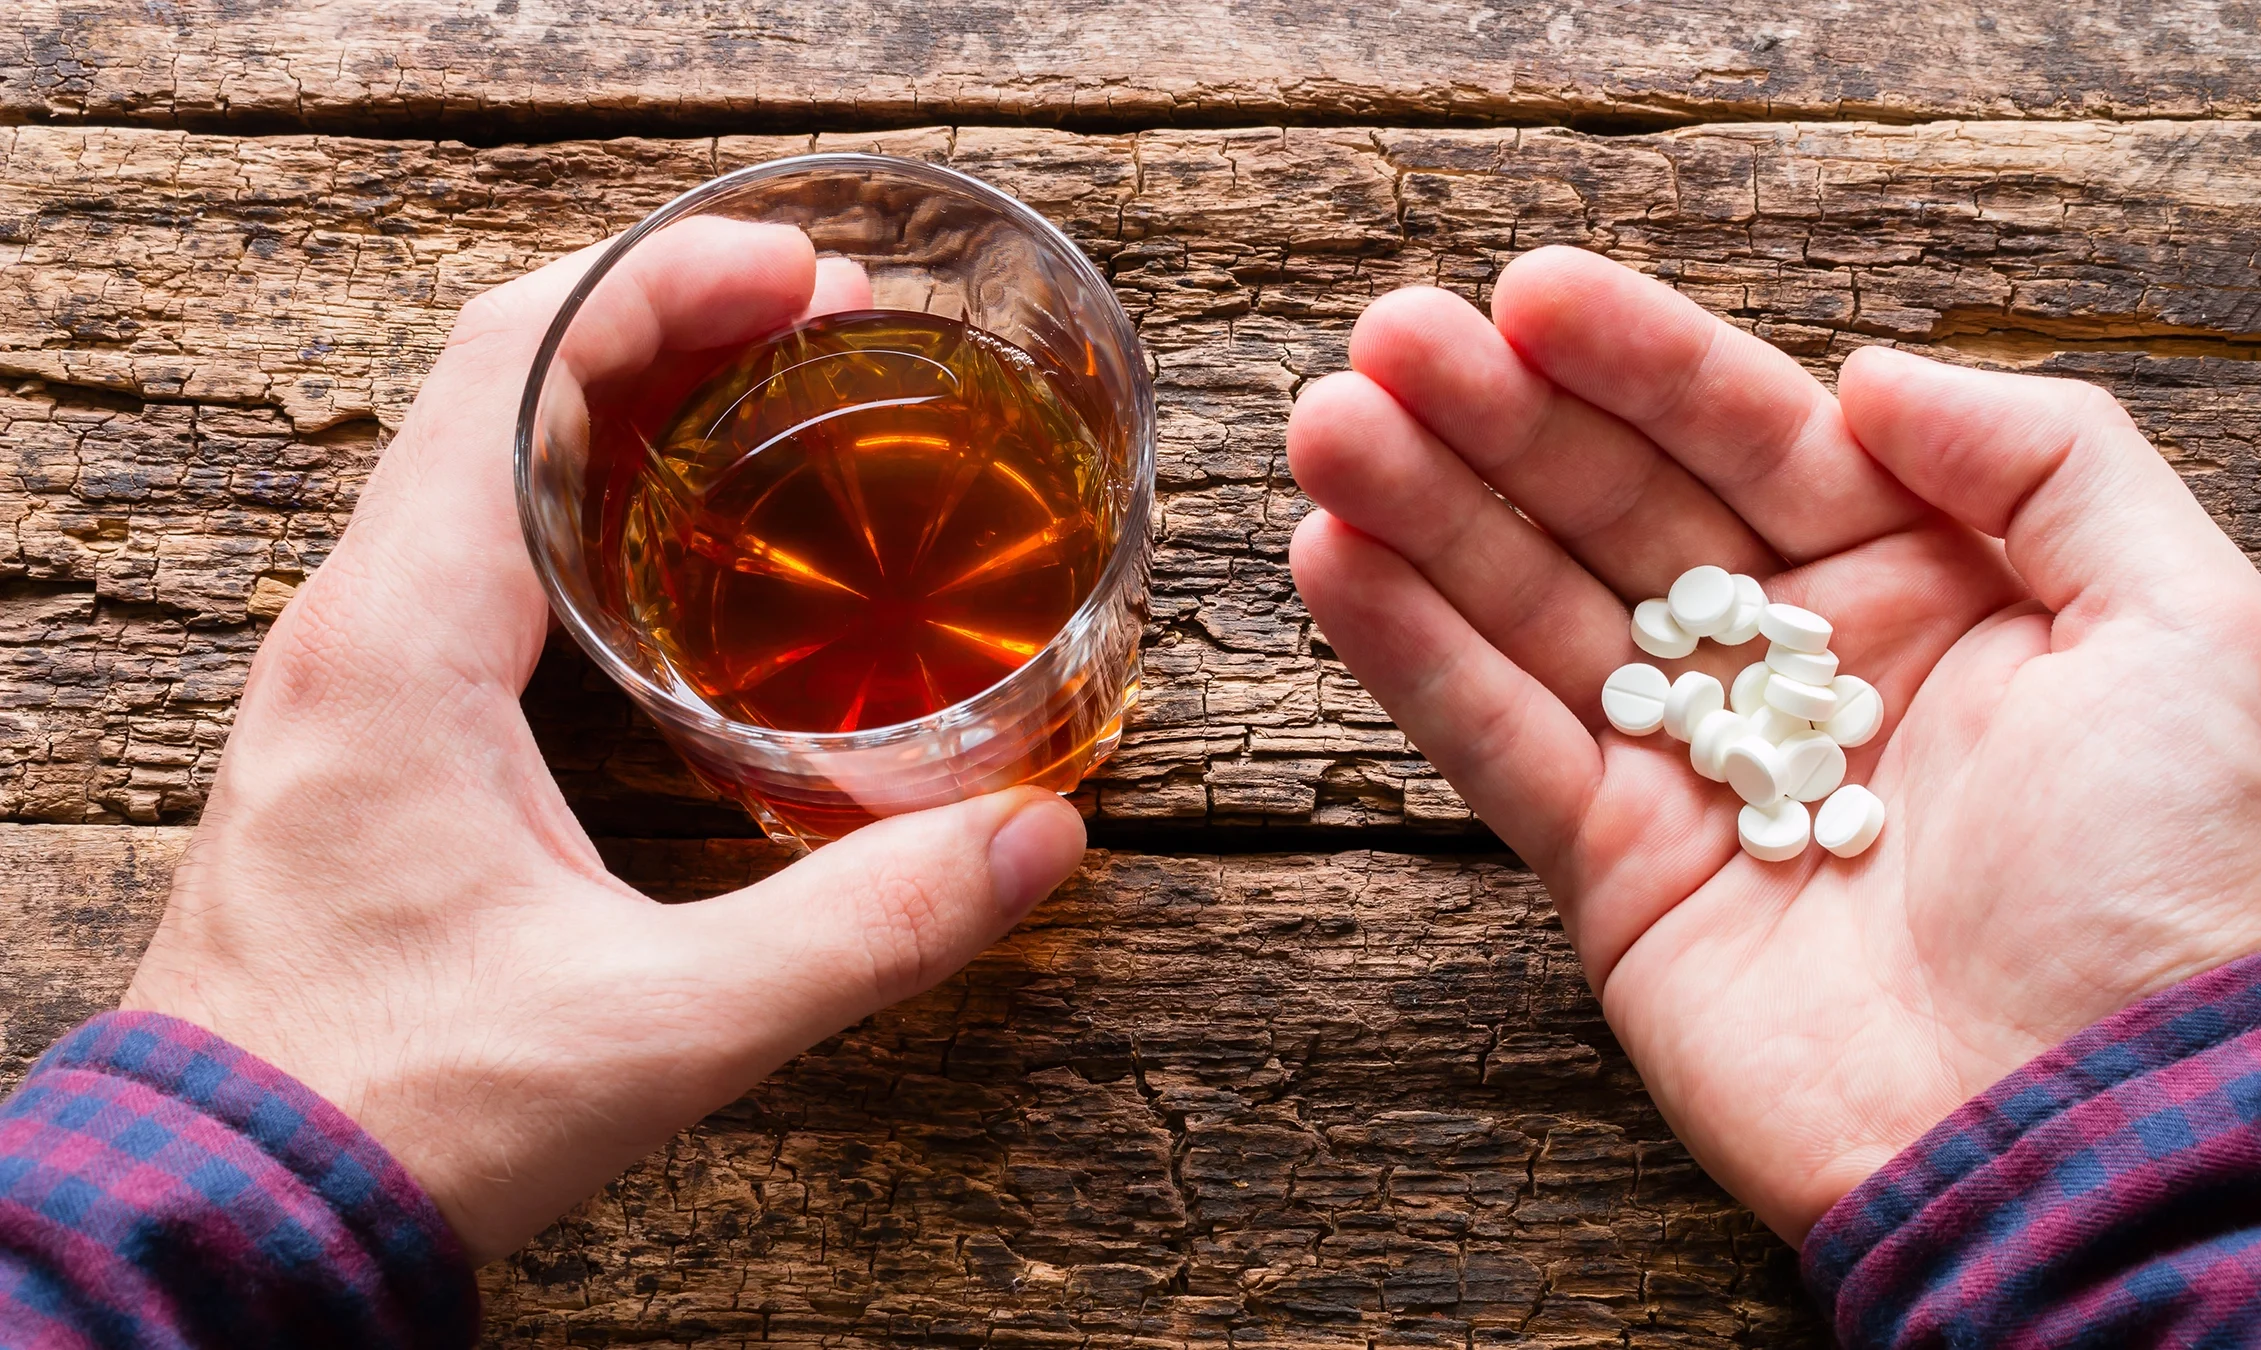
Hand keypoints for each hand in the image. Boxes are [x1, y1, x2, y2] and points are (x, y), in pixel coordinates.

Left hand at [120, 218, 1087, 1263]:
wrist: (228, 1210)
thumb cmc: (397, 1112)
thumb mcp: (659, 1028)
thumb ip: (862, 930)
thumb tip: (1034, 843)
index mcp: (402, 642)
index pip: (516, 370)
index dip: (664, 285)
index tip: (803, 275)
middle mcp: (353, 625)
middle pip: (499, 382)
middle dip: (665, 318)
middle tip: (820, 319)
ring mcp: (348, 672)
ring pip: (477, 457)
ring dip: (621, 396)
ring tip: (769, 392)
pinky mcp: (366, 727)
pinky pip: (469, 541)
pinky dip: (581, 486)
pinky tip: (680, 543)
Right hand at [1285, 246, 2260, 1242]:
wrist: (2075, 1129)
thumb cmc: (2151, 888)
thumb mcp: (2186, 628)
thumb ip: (2047, 460)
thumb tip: (1868, 375)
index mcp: (1919, 585)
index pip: (1753, 437)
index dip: (1640, 362)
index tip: (1530, 292)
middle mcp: (1789, 663)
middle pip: (1616, 507)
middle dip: (1498, 417)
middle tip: (1386, 340)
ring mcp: (1691, 767)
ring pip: (1533, 608)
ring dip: (1424, 512)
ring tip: (1326, 423)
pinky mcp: (1613, 869)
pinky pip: (1496, 741)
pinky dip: (1411, 655)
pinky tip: (1333, 558)